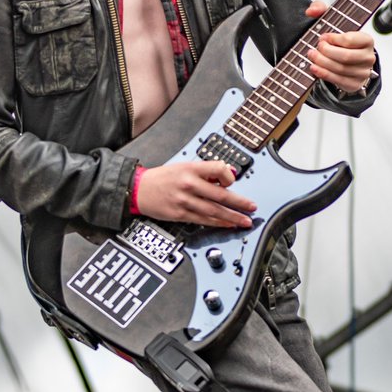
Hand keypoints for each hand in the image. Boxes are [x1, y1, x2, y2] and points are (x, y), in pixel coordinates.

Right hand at [136, 160, 255, 227]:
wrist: (140, 189)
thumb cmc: (163, 177)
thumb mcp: (184, 166)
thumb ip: (205, 172)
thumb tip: (226, 178)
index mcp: (191, 168)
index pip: (218, 169)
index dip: (229, 176)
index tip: (233, 182)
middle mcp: (189, 184)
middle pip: (220, 195)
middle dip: (239, 203)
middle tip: (252, 208)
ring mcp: (185, 201)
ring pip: (214, 210)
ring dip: (232, 217)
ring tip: (244, 221)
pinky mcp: (180, 214)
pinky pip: (203, 220)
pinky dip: (217, 223)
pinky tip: (227, 225)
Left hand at [305, 0, 374, 92]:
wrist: (348, 60)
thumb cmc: (340, 40)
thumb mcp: (333, 21)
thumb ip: (321, 10)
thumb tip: (311, 11)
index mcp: (367, 39)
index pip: (350, 40)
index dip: (334, 39)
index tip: (323, 37)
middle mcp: (368, 57)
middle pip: (345, 56)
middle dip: (326, 52)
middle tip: (316, 48)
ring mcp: (363, 72)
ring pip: (341, 69)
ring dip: (323, 63)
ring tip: (312, 56)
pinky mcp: (355, 84)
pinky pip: (339, 81)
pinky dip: (324, 74)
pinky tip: (315, 68)